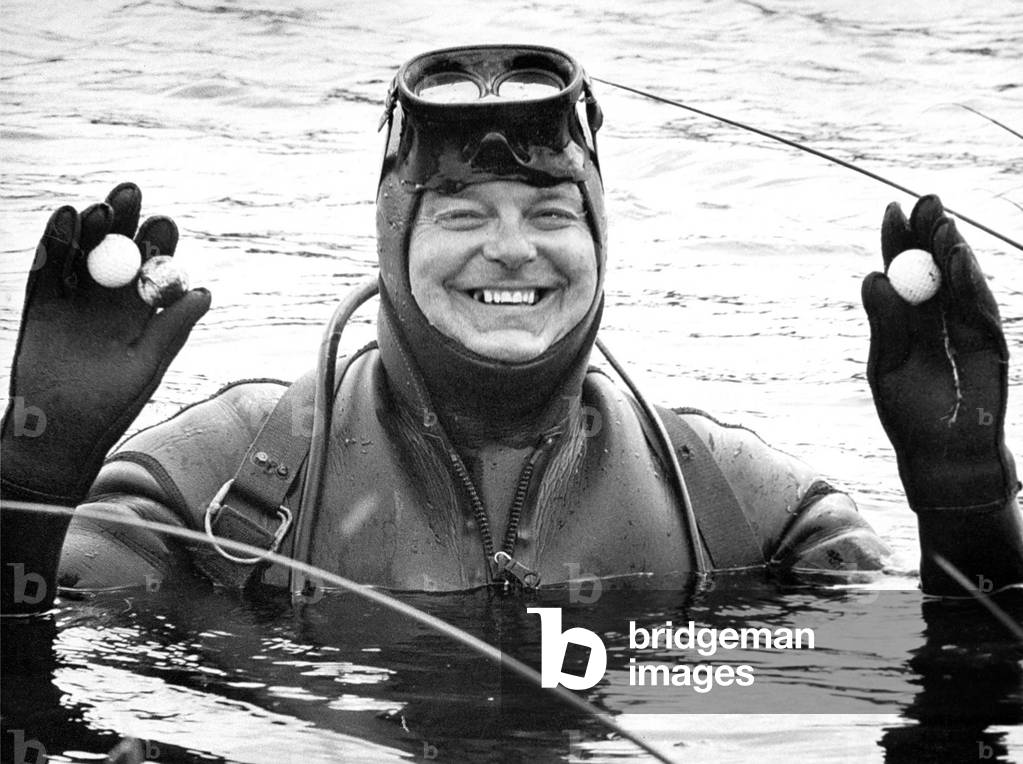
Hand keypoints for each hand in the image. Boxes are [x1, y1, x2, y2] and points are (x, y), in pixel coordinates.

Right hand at [1, 182, 210, 503]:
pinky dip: (53, 244)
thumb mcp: (146, 366)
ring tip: (100, 210)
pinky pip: (47, 268)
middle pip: (117, 250)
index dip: (158, 245)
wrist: (59, 432)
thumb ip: (170, 329)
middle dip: (123, 222)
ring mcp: (75, 299)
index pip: (152, 269)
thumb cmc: (111, 406)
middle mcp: (109, 299)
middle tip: (131, 193)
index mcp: (141, 311)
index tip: (164, 223)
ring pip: (82, 253)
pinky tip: (64, 220)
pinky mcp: (42, 304)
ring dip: (90, 228)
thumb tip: (204, 292)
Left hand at [861, 195, 1014, 510]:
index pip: (902, 269)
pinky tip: (958, 259)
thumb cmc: (907, 412)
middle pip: (935, 264)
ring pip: (961, 277)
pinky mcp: (988, 340)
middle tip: (925, 202)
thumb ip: (884, 325)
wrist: (940, 453)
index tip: (892, 210)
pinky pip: (981, 304)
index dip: (900, 239)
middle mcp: (938, 314)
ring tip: (940, 225)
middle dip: (930, 231)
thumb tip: (873, 278)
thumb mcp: (886, 366)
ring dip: (952, 249)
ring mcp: (966, 324)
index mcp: (906, 316)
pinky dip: (970, 280)